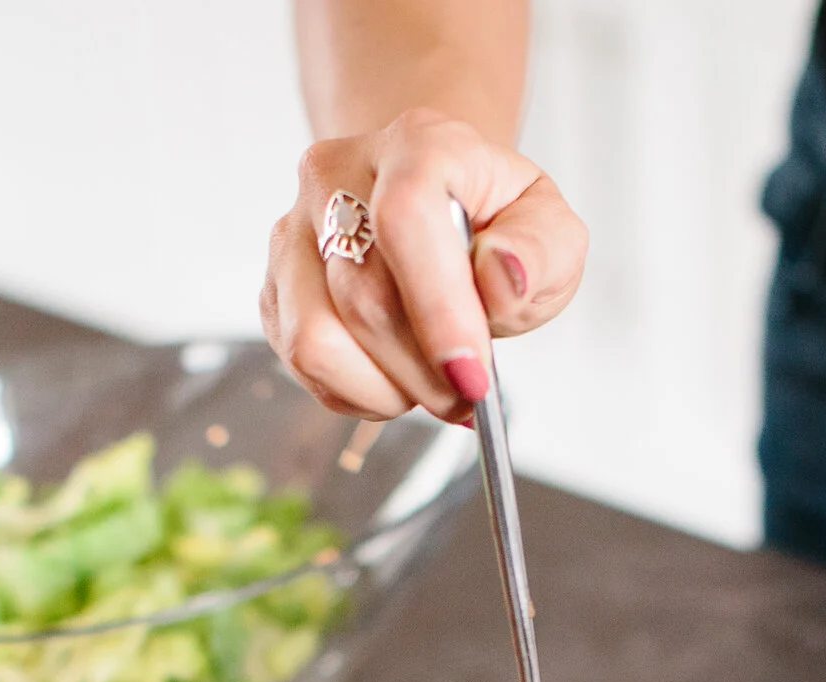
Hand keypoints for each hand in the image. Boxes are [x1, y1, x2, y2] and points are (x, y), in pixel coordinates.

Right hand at [261, 108, 586, 422]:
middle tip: (468, 392)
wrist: (442, 211)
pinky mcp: (275, 285)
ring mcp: (295, 230)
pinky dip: (357, 392)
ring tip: (430, 383)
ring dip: (385, 388)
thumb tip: (502, 278)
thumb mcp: (551, 232)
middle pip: (361, 296)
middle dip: (424, 370)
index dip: (437, 308)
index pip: (404, 218)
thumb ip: (542, 251)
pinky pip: (301, 363)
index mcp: (418, 144)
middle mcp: (338, 175)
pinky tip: (395, 378)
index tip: (473, 373)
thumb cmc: (495, 224)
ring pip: (314, 338)